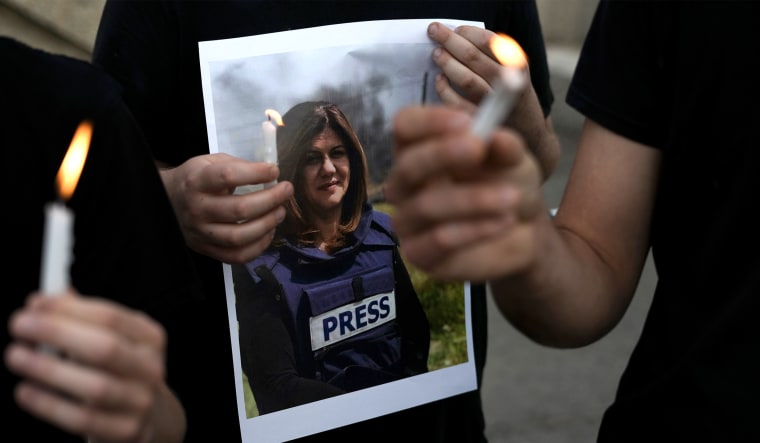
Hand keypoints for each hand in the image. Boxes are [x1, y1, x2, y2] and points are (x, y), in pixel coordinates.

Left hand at [4, 291, 183, 442]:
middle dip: (58, 333)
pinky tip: (26, 390)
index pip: (110, 317)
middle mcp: (150, 368)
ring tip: (17, 356)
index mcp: (149, 338)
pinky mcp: (126, 431)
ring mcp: (140, 402)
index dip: (69, 309)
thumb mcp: (112, 338)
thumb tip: (40, 304)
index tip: (35, 305)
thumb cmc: (118, 370)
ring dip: (48, 369)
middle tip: (20, 325)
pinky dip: (48, 404)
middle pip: (105, 348)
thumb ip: (80, 318)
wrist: (149, 415)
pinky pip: (82, 419)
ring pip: (94, 386)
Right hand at [160, 153, 293, 262]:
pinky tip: (268, 232)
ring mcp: (201, 233)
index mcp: (197, 181)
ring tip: (280, 212)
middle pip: (239, 210)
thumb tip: (269, 174)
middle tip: (286, 191)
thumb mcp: (210, 162)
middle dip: (271, 200)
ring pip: (239, 236)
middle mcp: (197, 208)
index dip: (256, 173)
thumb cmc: (196, 179)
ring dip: (267, 224)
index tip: (274, 171)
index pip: (228, 176)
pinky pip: (237, 256)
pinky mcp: (206, 249)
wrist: (167, 201)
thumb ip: (236, 165)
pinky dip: (258, 246)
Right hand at [385, 105, 545, 281]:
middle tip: (478, 149)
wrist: (523, 231)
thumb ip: (505, 146)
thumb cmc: (506, 183)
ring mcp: (408, 220)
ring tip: (513, 198)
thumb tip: (494, 137)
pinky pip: (439, 239)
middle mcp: (405, 182)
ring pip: (426, 205)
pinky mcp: (419, 254)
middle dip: (442, 154)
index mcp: (420, 147)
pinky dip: (476, 229)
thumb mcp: (515, 159)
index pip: (405, 126)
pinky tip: (506, 221)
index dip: (429, 122)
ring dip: (473, 199)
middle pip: (407, 165)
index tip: (467, 123)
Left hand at [428, 22, 559, 179]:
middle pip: (474, 58)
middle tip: (435, 31)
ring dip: (448, 64)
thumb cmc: (515, 100)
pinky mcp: (484, 122)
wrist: (531, 136)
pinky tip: (439, 81)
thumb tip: (458, 39)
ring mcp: (496, 104)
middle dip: (451, 41)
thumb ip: (492, 58)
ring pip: (467, 80)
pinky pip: (459, 105)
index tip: (455, 29)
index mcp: (517, 66)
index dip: (469, 33)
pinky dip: (446, 91)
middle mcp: (509, 84)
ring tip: (437, 54)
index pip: (490, 42)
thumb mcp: (513, 74)